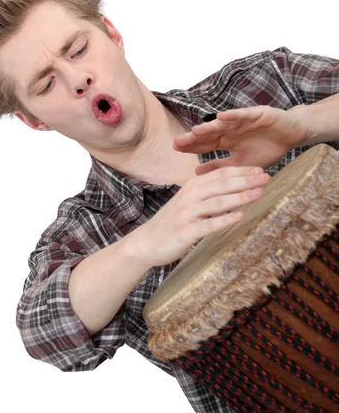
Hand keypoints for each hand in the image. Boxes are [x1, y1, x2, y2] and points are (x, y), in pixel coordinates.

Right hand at [133, 166, 269, 266]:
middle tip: (266, 177)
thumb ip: (206, 194)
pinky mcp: (186, 231)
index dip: (241, 171)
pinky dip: (225, 220)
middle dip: (245, 180)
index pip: (220, 175)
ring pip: (218, 202)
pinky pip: (209, 224)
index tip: (260, 170)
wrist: (146, 243)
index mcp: (191, 187)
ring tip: (258, 193)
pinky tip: (241, 216)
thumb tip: (231, 188)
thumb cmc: (170, 224)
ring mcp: (187, 213)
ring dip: (240, 197)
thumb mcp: (187, 203)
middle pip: (221, 185)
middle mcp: (189, 196)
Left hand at [172, 106, 307, 174]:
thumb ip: (220, 167)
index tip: (175, 149)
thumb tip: (196, 173)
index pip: (204, 144)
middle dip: (193, 138)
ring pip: (223, 125)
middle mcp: (231, 130)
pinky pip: (243, 115)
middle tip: (177, 142)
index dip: (191, 146)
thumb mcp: (241, 164)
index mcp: (226, 141)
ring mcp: (242, 121)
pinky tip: (220, 117)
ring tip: (195, 131)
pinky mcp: (257, 114)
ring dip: (209, 127)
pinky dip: (232, 116)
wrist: (291, 135)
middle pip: (209, 134)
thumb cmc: (266, 148)